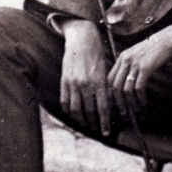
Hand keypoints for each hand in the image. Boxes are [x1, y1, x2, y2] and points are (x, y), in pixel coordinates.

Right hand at [60, 21, 112, 136]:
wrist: (82, 39)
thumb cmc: (97, 54)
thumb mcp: (105, 70)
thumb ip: (105, 88)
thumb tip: (108, 106)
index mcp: (98, 81)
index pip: (102, 108)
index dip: (104, 122)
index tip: (106, 132)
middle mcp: (85, 84)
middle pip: (88, 111)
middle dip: (93, 123)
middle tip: (96, 129)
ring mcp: (73, 83)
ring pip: (75, 109)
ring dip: (81, 120)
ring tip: (85, 124)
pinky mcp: (64, 81)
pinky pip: (65, 101)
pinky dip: (69, 111)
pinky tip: (74, 114)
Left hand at [108, 26, 171, 118]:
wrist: (170, 38)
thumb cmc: (157, 48)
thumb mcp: (139, 54)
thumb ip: (131, 65)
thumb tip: (128, 84)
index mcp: (122, 57)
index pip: (109, 79)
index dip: (111, 94)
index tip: (116, 104)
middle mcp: (125, 60)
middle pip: (115, 86)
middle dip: (119, 103)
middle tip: (125, 114)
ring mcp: (135, 63)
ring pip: (126, 89)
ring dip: (130, 104)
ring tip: (136, 111)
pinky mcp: (145, 67)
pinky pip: (138, 88)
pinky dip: (140, 99)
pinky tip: (144, 103)